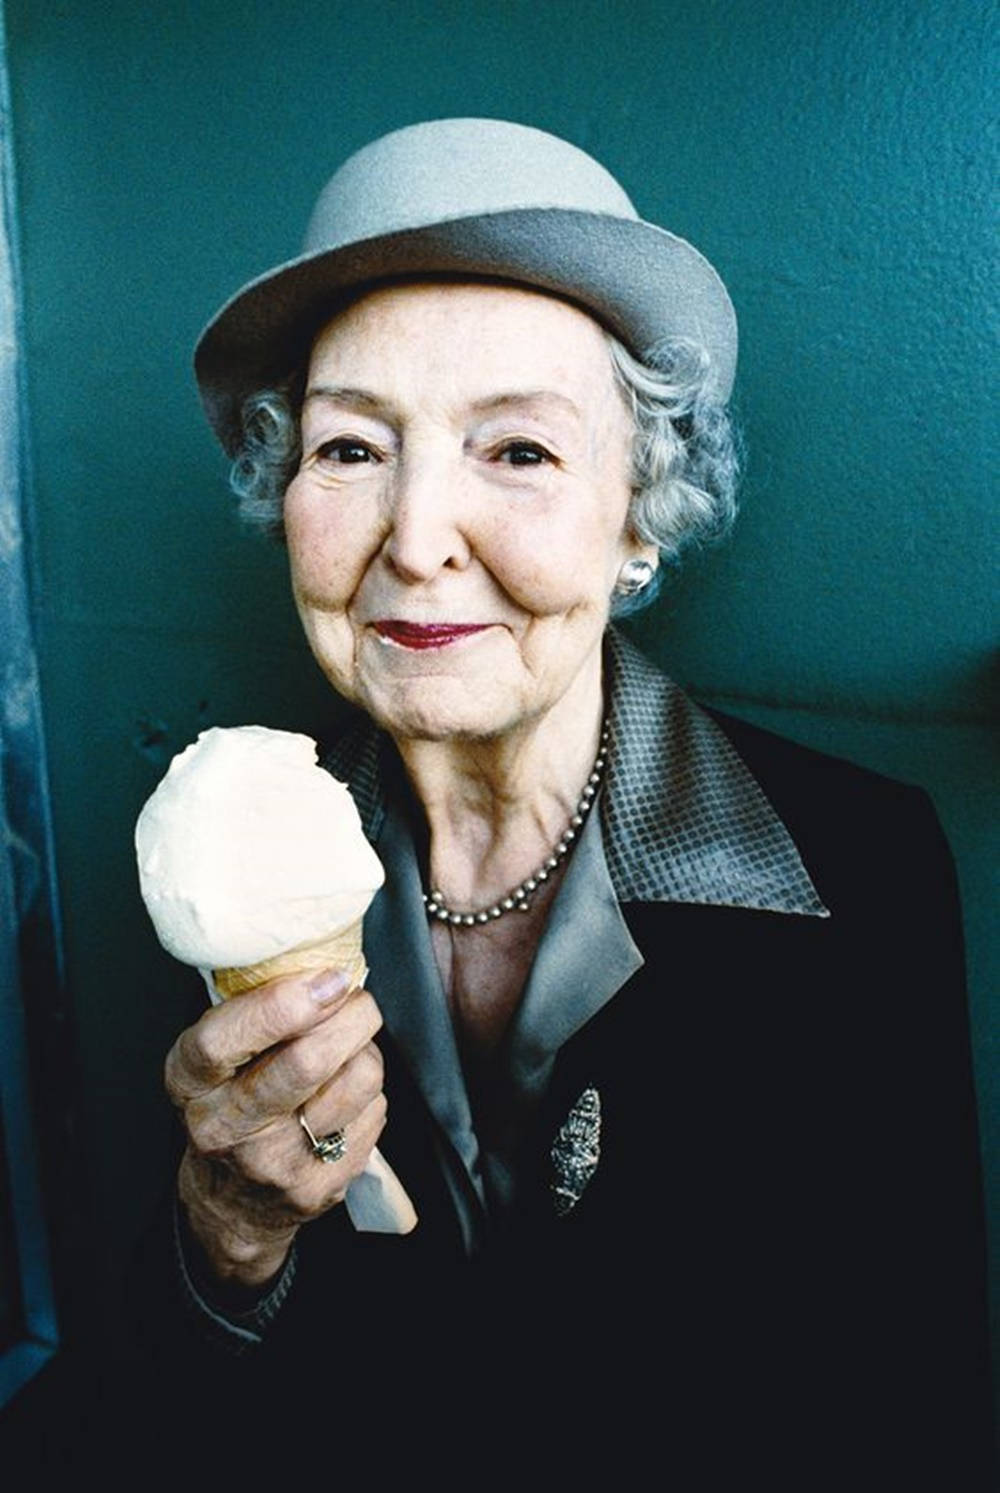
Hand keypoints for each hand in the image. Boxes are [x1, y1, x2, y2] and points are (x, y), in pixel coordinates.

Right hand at [164, 968, 385, 1288]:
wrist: (233, 1203)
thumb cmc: (230, 1105)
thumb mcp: (214, 1059)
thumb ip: (250, 1012)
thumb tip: (319, 960)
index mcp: (189, 1083)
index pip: (221, 1041)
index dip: (278, 1006)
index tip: (325, 979)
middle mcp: (225, 1127)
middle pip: (305, 1063)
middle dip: (349, 1017)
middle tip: (356, 998)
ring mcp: (274, 1164)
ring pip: (354, 1082)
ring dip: (365, 1052)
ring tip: (349, 1048)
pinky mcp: (318, 1187)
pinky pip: (373, 1114)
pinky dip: (370, 1092)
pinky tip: (346, 1093)